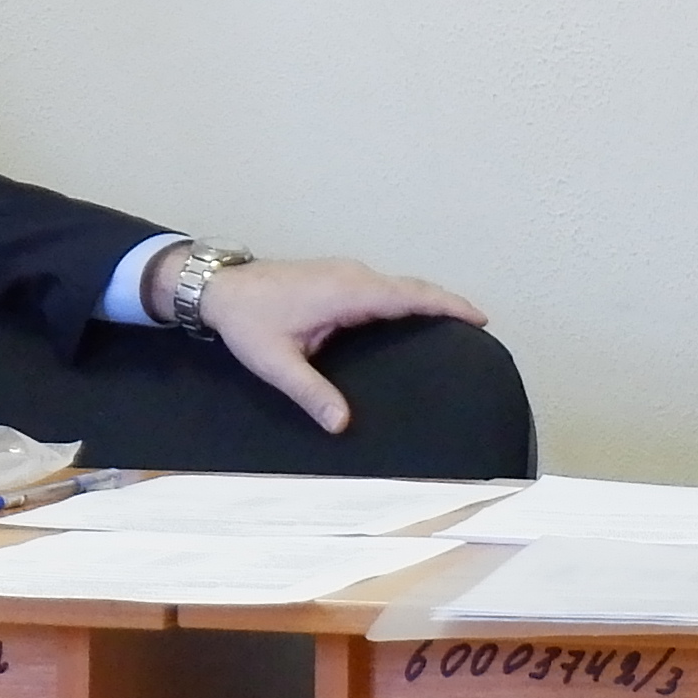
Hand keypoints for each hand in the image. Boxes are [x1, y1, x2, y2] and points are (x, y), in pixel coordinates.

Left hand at [198, 255, 491, 433]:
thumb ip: (311, 392)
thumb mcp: (276, 362)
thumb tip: (341, 424)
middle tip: (479, 322)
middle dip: (446, 302)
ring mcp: (346, 273)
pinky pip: (383, 286)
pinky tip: (413, 315)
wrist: (218, 287)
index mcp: (346, 292)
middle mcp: (352, 276)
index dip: (446, 304)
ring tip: (455, 320)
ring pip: (397, 284)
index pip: (408, 295)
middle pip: (411, 287)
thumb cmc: (246, 320)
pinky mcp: (338, 277)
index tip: (479, 316)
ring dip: (427, 298)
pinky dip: (406, 297)